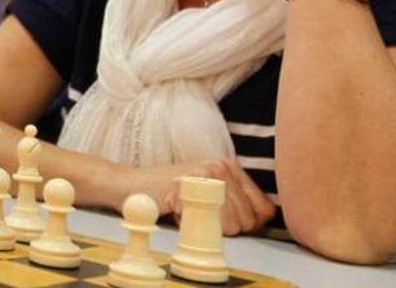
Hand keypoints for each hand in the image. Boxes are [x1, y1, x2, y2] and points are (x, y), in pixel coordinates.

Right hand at [123, 158, 276, 235]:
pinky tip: (179, 212)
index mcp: (230, 167)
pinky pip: (213, 222)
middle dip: (226, 229)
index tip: (225, 224)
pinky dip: (195, 226)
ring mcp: (208, 173)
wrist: (130, 185)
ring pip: (233, 223)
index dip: (249, 225)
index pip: (263, 208)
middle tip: (197, 216)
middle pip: (249, 219)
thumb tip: (265, 219)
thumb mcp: (206, 194)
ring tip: (187, 212)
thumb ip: (234, 203)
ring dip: (208, 228)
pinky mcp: (193, 183)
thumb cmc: (167, 193)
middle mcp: (223, 166)